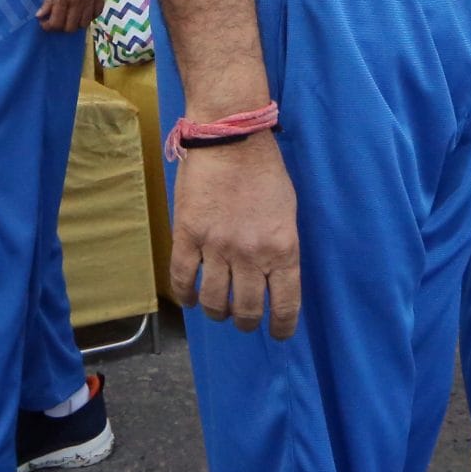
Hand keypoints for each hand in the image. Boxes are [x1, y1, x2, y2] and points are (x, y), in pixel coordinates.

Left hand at [38, 0, 107, 33]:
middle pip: (70, 27)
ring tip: (68, 16)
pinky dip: (88, 16)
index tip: (44, 22)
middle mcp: (79, 0)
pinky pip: (97, 13)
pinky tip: (82, 10)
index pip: (56, 22)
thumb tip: (41, 14)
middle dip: (60, 27)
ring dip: (75, 23)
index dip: (48, 26)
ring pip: (85, 23)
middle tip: (55, 20)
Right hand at [171, 133, 300, 337]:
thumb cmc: (265, 171)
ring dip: (217, 312)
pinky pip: (183, 279)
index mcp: (282, 248)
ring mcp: (217, 246)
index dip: (281, 327)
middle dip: (245, 321)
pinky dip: (186, 296)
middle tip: (243, 319)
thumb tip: (273, 277)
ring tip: (218, 310)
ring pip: (213, 301)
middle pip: (246, 309)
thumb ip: (281, 247)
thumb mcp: (287, 212)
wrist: (230, 138)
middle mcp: (251, 254)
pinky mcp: (188, 236)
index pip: (284, 304)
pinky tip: (190, 299)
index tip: (277, 334)